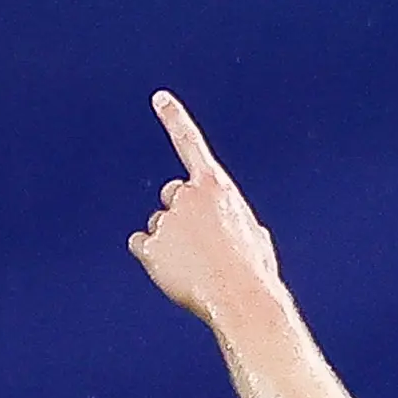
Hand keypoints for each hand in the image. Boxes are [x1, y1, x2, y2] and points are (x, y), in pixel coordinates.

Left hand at [128, 92, 283, 330]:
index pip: (190, 144)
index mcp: (217, 188)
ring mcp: (166, 220)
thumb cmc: (255, 272)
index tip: (159, 97)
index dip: (174, 119)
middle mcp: (187, 196)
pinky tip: (175, 273)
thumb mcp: (256, 240)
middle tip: (202, 243)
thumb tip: (247, 232)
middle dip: (180, 213)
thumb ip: (242, 225)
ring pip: (159, 226)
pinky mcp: (150, 246)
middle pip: (172, 195)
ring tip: (197, 267)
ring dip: (172, 242)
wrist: (241, 300)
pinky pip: (141, 245)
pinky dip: (153, 258)